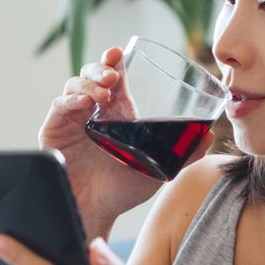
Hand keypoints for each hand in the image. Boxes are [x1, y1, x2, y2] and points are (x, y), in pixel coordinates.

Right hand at [38, 45, 214, 238]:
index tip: (119, 52)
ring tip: (104, 91)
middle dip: (100, 68)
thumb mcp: (159, 170)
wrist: (96, 212)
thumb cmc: (124, 189)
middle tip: (113, 75)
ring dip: (88, 82)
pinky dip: (70, 101)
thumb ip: (184, 154)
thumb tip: (210, 135)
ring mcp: (73, 119)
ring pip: (75, 85)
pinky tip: (84, 105)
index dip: (114, 61)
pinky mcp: (55, 130)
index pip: (114, 77)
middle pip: (92, 75)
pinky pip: (59, 107)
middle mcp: (94, 110)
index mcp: (117, 112)